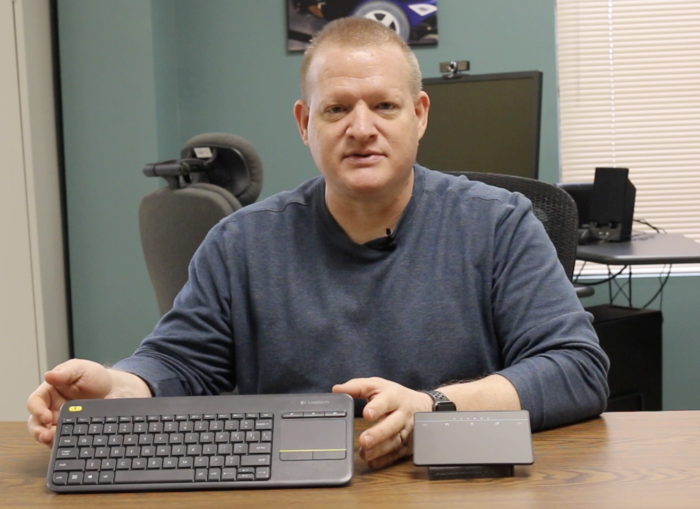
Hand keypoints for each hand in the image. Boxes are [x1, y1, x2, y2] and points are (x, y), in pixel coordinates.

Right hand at [26, 359, 150, 446]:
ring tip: (55, 442)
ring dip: (49, 440)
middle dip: (38, 431)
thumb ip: (65, 372)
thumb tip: (49, 375)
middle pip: (37, 423)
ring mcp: (62, 422)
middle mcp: (52, 409)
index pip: (35, 402)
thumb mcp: (80, 369)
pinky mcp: (73, 432)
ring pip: (48, 434)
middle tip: (46, 436)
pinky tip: (71, 444)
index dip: (37, 410)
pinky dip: (64, 444)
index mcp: (49, 393)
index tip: (46, 417)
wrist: (114, 389)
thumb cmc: (94, 376)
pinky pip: (65, 440)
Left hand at [333, 377, 432, 468]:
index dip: (377, 407)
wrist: (422, 405)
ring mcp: (408, 430)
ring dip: (381, 449)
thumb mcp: (377, 385)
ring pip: (396, 441)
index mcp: (394, 396)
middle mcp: (403, 414)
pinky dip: (385, 459)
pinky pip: (398, 454)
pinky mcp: (409, 444)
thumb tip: (337, 389)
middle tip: (364, 440)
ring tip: (365, 454)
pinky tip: (373, 462)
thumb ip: (357, 387)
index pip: (386, 401)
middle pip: (393, 424)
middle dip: (379, 433)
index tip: (366, 413)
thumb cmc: (393, 395)